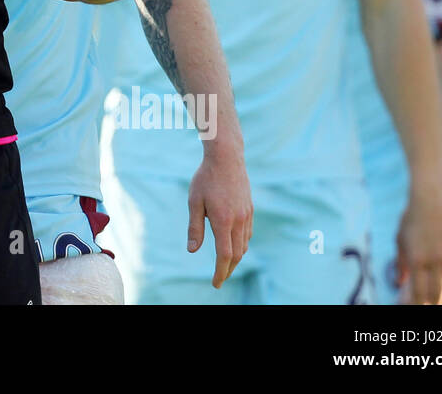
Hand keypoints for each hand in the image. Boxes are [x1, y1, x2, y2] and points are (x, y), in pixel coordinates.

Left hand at [187, 144, 252, 287]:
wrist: (226, 158)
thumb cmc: (205, 178)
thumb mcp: (194, 202)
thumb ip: (195, 227)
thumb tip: (192, 250)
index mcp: (223, 221)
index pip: (225, 255)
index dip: (220, 272)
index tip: (216, 284)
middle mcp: (238, 221)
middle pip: (237, 254)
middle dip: (228, 269)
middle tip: (219, 278)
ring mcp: (247, 215)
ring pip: (244, 244)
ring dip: (235, 258)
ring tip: (225, 264)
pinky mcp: (250, 209)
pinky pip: (247, 233)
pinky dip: (241, 244)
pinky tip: (233, 244)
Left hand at [396, 180, 441, 303]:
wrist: (430, 197)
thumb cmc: (410, 219)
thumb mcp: (400, 239)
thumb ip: (401, 263)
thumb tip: (399, 282)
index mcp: (416, 258)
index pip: (419, 291)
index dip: (418, 303)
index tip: (415, 307)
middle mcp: (434, 257)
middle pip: (437, 292)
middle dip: (434, 303)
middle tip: (430, 306)